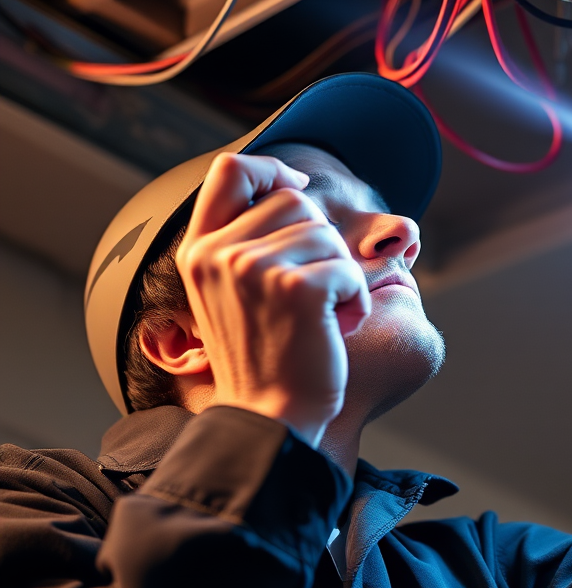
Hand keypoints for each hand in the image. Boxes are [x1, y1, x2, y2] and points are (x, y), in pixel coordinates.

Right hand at [175, 152, 370, 445]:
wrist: (271, 418)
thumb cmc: (266, 355)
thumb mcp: (234, 289)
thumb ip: (248, 239)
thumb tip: (293, 183)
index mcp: (199, 250)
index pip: (230, 169)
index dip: (272, 168)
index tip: (298, 184)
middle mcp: (219, 254)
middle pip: (296, 201)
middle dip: (319, 242)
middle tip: (307, 296)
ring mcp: (254, 270)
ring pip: (328, 235)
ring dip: (340, 274)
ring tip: (318, 317)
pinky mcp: (296, 289)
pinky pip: (350, 270)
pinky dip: (356, 301)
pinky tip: (334, 330)